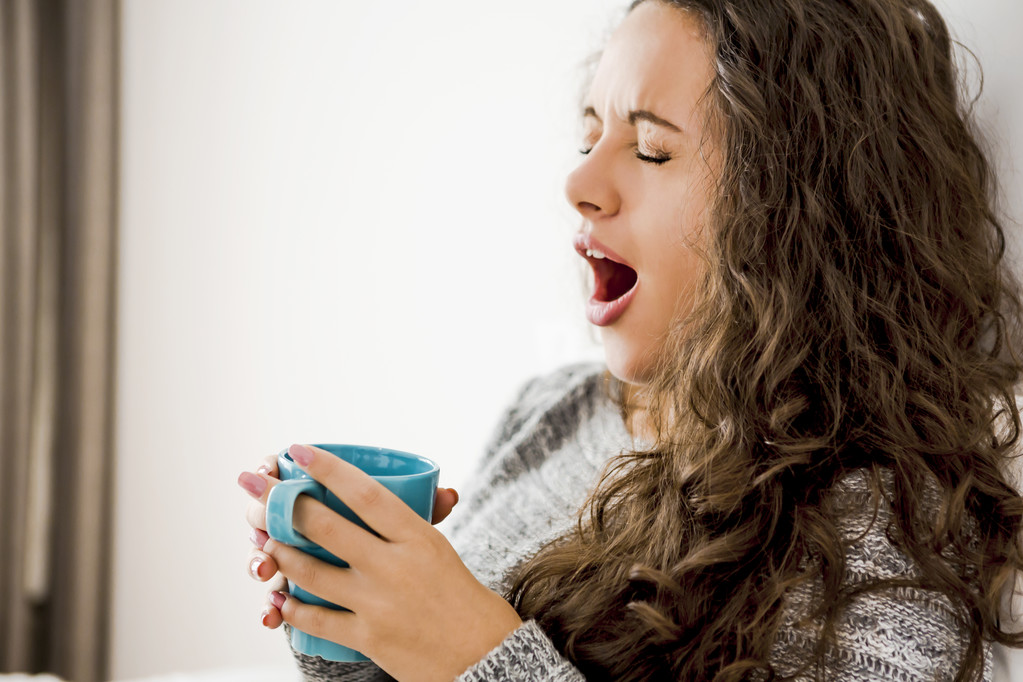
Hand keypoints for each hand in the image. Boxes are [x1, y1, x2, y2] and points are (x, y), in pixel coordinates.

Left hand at [238, 452, 461, 629]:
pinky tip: (279, 598)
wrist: (484, 656)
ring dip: (279, 553)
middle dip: (281, 502)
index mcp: (417, 537)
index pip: (365, 493)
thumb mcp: (443, 550)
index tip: (299, 450)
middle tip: (254, 484)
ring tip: (261, 538)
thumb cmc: (463, 598)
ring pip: (312, 572)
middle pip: (326, 527)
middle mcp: (394, 566)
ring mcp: (378, 603)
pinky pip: (317, 620)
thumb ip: (427, 519)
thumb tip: (441, 489)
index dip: (328, 469)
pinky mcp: (368, 637)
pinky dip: (292, 608)